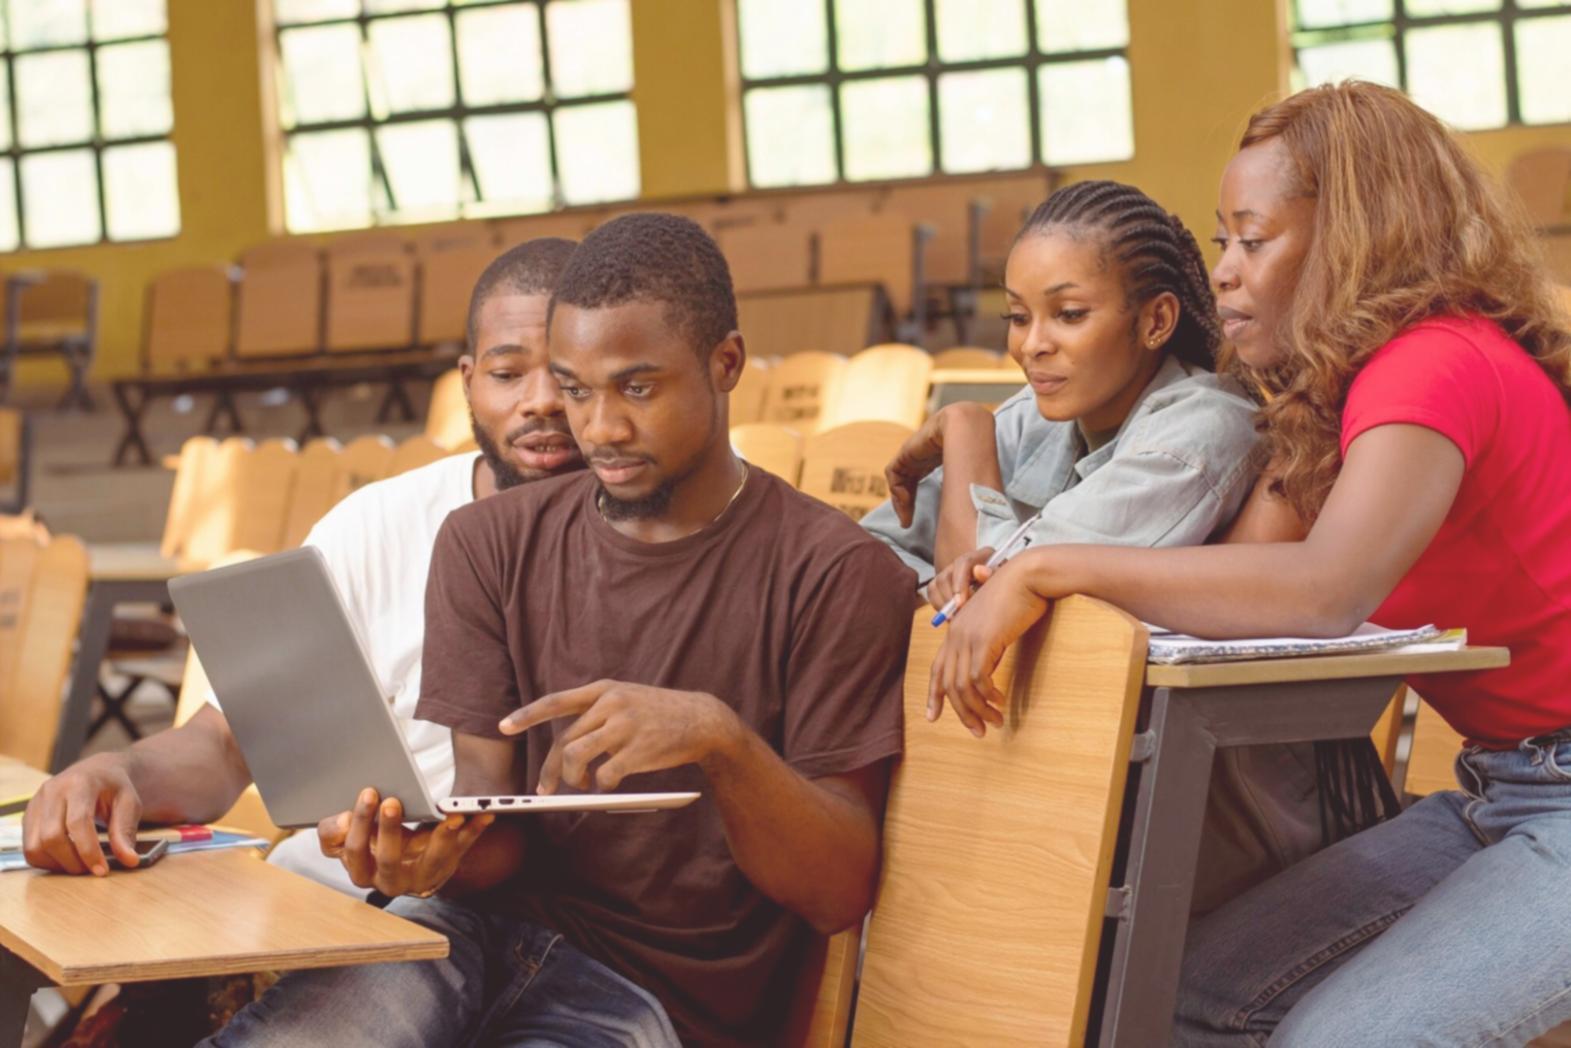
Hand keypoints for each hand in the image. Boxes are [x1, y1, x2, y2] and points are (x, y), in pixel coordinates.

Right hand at [22, 755, 141, 875]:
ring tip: (81, 864)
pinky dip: (46, 860)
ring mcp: (36, 803)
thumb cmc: (114, 787)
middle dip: (72, 861)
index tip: (101, 870)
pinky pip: (29, 848)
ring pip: (35, 846)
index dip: (88, 851)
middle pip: (51, 837)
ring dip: (58, 864)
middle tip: (92, 870)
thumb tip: (129, 860)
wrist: (96, 771)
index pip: (77, 822)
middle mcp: (52, 791)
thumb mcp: (129, 803)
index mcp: (79, 783)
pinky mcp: (28, 815)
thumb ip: (126, 831)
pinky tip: (66, 858)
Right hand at [318, 788, 492, 897]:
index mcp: (362, 872)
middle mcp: (390, 881)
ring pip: (433, 861)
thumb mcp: (347, 839)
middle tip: (391, 801)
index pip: (356, 851)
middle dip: (389, 830)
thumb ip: (335, 832)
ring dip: (443, 837)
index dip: (359, 824)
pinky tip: (484, 814)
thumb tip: (342, 822)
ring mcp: (422, 876)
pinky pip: (463, 849)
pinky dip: (474, 830)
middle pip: (388, 859)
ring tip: (450, 815)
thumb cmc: (371, 843)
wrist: (401, 861)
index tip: (368, 792)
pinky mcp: (447, 866)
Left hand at [499, 681, 741, 793]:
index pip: (556, 702)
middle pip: (565, 741)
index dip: (527, 715)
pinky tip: (610, 784)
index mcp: (604, 690)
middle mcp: (611, 704)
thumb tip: (567, 749)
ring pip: (578, 757)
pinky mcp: (638, 750)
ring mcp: (625, 727)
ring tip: (581, 785)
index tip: (504, 726)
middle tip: (547, 789)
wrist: (702, 719)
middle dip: (552, 770)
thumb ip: (597, 713)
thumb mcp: (627, 698)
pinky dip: (602, 785)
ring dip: (573, 778)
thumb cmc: (660, 714)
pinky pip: (605, 775)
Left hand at [885, 404, 994, 527]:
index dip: (912, 501)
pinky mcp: (905, 453)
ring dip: (900, 501)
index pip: (915, 481)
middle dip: (905, 505)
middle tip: (906, 523)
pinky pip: (893, 473)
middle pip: (905, 483)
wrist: (965, 428)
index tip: (913, 521)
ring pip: (898, 480)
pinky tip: (907, 501)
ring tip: (906, 519)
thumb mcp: (963, 474)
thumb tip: (961, 513)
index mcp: (930, 459)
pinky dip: (897, 489)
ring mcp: (911, 454)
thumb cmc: (972, 449)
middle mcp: (919, 457)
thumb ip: (957, 489)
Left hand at [927, 556, 1049, 738]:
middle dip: (961, 712)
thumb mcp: (996, 626)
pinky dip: (988, 695)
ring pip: (962, 686)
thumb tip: (985, 678)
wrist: (1028, 576)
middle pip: (948, 683)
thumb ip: (986, 650)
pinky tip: (1000, 702)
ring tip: (995, 722)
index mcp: (956, 630)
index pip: (937, 668)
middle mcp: (956, 634)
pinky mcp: (984, 640)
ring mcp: (967, 637)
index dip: (934, 695)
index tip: (933, 717)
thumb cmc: (1017, 597)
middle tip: (979, 732)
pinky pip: (978, 678)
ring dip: (978, 709)